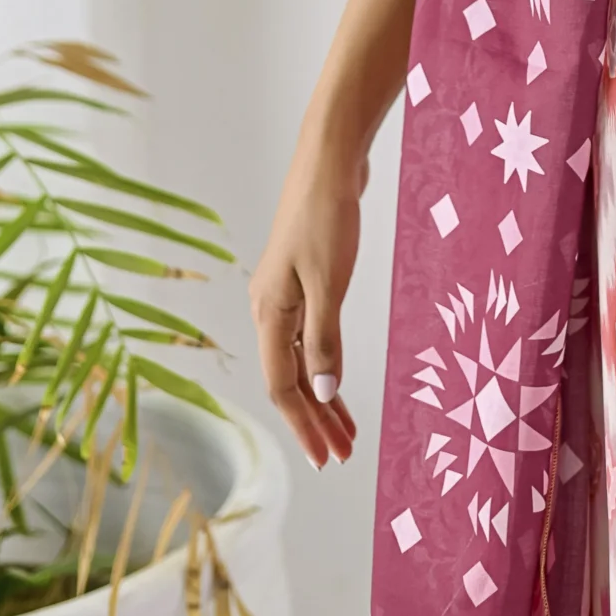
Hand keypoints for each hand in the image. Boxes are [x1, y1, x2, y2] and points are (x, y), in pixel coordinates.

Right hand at [249, 129, 366, 468]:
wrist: (330, 159)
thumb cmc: (326, 214)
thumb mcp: (328, 281)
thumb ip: (324, 338)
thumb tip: (324, 392)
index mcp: (268, 312)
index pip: (283, 386)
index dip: (305, 425)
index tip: (326, 457)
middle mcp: (270, 308)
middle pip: (290, 378)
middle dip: (316, 419)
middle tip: (341, 454)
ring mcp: (285, 293)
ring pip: (302, 358)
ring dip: (323, 394)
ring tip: (347, 429)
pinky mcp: (303, 278)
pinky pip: (311, 335)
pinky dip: (326, 361)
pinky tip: (338, 379)